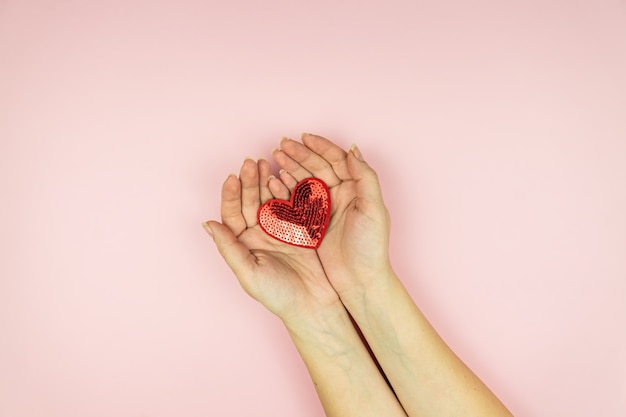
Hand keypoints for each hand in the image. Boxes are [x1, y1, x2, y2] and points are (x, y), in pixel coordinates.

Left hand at [205, 158, 339, 324]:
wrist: (313, 304)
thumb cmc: (278, 294)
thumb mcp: (249, 273)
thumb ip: (229, 248)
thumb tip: (208, 225)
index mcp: (243, 243)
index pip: (232, 213)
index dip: (231, 195)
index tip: (232, 177)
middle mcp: (259, 233)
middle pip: (250, 201)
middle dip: (249, 181)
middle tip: (251, 162)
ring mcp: (280, 228)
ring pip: (269, 198)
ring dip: (266, 181)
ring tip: (265, 163)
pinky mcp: (300, 227)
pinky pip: (291, 203)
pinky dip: (288, 189)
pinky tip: (284, 175)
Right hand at [273, 134, 393, 297]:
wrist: (360, 281)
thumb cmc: (371, 247)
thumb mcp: (373, 209)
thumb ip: (365, 178)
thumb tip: (353, 150)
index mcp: (356, 188)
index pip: (336, 160)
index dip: (320, 146)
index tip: (303, 137)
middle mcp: (340, 195)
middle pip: (317, 167)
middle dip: (299, 154)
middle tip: (281, 144)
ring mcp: (325, 209)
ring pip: (304, 181)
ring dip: (290, 167)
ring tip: (274, 157)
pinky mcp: (312, 224)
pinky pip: (296, 201)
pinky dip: (285, 189)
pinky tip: (274, 181)